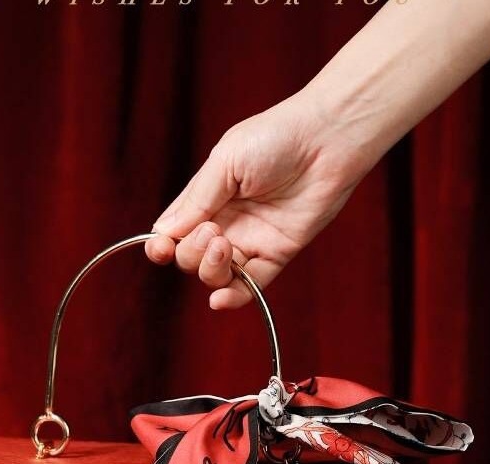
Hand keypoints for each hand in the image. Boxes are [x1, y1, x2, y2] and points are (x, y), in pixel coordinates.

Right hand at [145, 91, 370, 308]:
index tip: (161, 248)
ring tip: (224, 245)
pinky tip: (220, 299)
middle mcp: (225, 223)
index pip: (174, 232)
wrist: (328, 140)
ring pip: (215, 276)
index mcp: (207, 199)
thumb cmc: (276, 137)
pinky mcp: (277, 254)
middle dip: (192, 252)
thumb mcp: (225, 162)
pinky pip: (251, 286)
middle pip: (190, 258)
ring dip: (210, 269)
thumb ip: (196, 200)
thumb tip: (164, 232)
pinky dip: (233, 298)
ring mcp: (250, 241)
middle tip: (213, 230)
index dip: (162, 246)